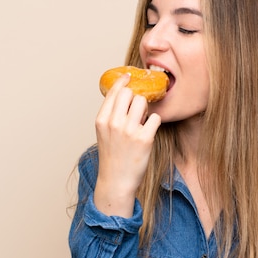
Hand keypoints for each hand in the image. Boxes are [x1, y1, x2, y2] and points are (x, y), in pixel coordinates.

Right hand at [93, 73, 160, 216]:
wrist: (116, 181)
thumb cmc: (112, 156)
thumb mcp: (104, 133)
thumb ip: (110, 114)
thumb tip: (122, 93)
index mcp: (102, 120)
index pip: (114, 91)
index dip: (123, 81)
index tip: (129, 76)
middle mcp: (114, 123)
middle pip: (130, 93)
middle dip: (136, 96)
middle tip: (138, 107)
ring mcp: (129, 131)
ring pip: (143, 102)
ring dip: (146, 108)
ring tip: (143, 120)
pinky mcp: (145, 139)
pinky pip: (155, 118)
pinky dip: (154, 122)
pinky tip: (149, 130)